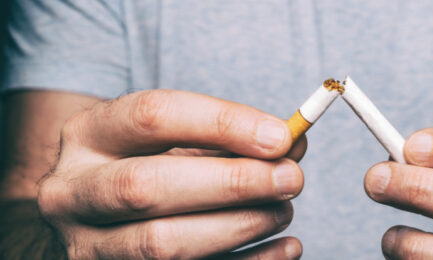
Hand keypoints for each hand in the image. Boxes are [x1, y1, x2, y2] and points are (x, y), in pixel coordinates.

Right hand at [38, 90, 304, 258]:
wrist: (106, 215)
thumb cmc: (154, 165)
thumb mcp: (181, 141)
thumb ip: (230, 138)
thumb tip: (293, 143)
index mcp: (89, 135)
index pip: (153, 116)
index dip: (223, 123)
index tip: (282, 136)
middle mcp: (72, 191)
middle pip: (147, 186)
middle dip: (232, 182)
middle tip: (291, 178)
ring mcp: (85, 245)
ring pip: (161, 244)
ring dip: (239, 227)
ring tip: (283, 211)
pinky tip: (284, 246)